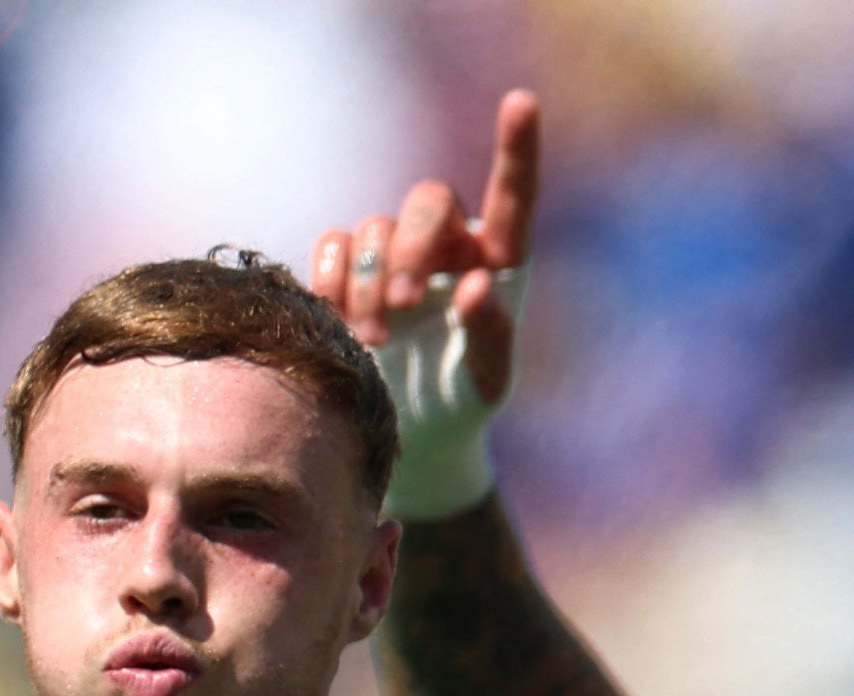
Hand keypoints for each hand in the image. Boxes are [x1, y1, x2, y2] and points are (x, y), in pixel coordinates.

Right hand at [309, 87, 537, 394]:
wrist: (409, 435)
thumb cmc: (462, 402)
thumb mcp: (486, 380)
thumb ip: (491, 334)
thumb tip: (475, 284)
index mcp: (495, 260)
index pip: (513, 196)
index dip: (517, 147)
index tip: (521, 102)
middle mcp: (446, 244)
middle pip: (427, 203)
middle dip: (410, 247)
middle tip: (402, 305)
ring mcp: (393, 253)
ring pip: (374, 228)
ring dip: (368, 282)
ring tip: (372, 340)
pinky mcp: (348, 270)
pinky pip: (333, 244)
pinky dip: (332, 277)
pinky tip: (335, 316)